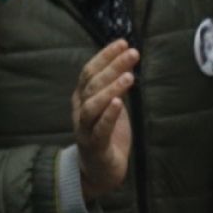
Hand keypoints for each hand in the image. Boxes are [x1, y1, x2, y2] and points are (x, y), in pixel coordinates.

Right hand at [71, 39, 137, 200]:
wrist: (99, 170)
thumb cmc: (106, 135)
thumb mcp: (111, 108)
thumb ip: (114, 89)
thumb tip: (126, 65)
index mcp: (82, 98)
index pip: (90, 71)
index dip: (105, 56)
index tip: (123, 43)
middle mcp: (80, 109)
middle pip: (92, 83)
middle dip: (112, 66)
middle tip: (132, 53)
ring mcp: (85, 127)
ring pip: (92, 104)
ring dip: (110, 89)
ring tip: (129, 77)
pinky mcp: (94, 145)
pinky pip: (99, 128)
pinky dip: (108, 115)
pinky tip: (118, 103)